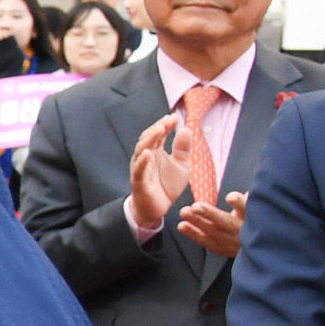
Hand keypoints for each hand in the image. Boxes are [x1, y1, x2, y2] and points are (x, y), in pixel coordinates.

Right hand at [128, 113, 191, 235]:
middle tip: (168, 120)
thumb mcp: (182, 165)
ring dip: (150, 139)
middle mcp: (146, 157)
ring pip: (141, 150)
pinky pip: (139, 170)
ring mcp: (141, 168)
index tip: (176, 117)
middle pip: (149, 139)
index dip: (167, 125)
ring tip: (159, 129)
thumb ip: (183, 149)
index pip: (159, 134)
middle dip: (158, 128)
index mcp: (156, 152)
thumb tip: (186, 129)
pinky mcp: (139, 182)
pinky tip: (148, 153)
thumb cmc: (166, 185)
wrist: (158, 208)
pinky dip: (142, 161)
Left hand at [180, 189, 247, 257]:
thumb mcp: (250, 209)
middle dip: (211, 214)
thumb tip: (246, 193)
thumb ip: (245, 200)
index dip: (239, 203)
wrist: (254, 246)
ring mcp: (231, 241)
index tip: (230, 197)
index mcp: (251, 216)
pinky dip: (193, 233)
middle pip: (227, 222)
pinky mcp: (222, 248)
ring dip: (197, 222)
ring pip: (213, 232)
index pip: (247, 209)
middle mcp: (242, 230)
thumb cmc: (248, 219)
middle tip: (196, 206)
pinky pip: (206, 241)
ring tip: (185, 212)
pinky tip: (182, 225)